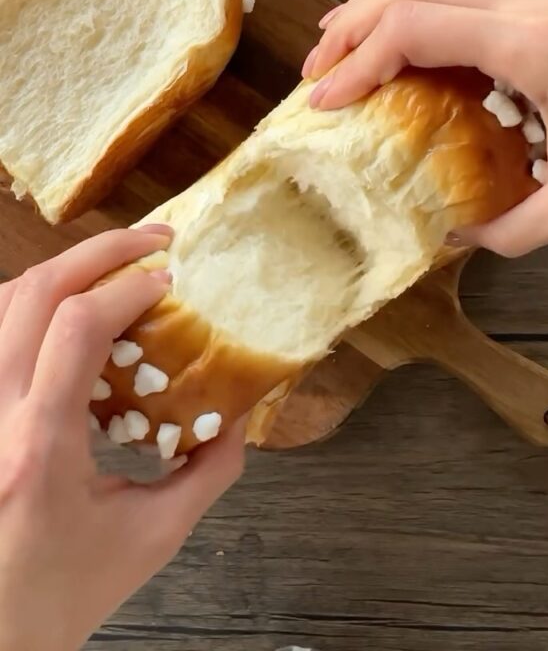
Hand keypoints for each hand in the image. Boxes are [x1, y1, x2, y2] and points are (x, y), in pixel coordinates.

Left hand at [0, 227, 244, 650]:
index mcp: (40, 446)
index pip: (76, 328)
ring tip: (118, 262)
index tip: (171, 282)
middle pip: (34, 291)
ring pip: (5, 299)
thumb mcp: (154, 537)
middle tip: (155, 239)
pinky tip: (71, 304)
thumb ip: (209, 473)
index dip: (128, 286)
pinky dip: (34, 298)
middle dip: (101, 250)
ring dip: (65, 268)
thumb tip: (240, 413)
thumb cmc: (63, 592)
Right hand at [302, 0, 547, 256]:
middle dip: (352, 25)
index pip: (415, 29)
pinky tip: (403, 34)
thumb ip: (515, 227)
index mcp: (539, 43)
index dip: (357, 63)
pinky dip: (418, 2)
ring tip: (341, 45)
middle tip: (317, 71)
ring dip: (379, 5)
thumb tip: (453, 234)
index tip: (324, 101)